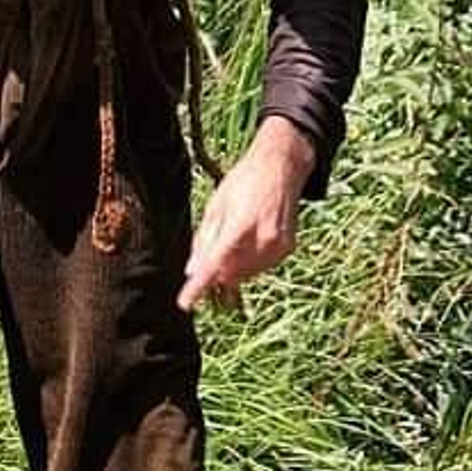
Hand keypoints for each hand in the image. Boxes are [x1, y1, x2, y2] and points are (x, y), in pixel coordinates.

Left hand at [178, 118, 316, 312]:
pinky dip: (249, 263)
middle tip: (210, 254)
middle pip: (230, 273)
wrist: (281, 168)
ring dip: (232, 269)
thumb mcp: (217, 205)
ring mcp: (277, 245)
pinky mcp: (287, 248)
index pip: (214, 263)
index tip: (185, 302)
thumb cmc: (245, 181)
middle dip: (216, 272)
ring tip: (233, 239)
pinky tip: (248, 243)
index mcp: (240, 224)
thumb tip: (192, 270)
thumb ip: (204, 239)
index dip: (199, 286)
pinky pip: (261, 267)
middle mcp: (262, 238)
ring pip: (245, 274)